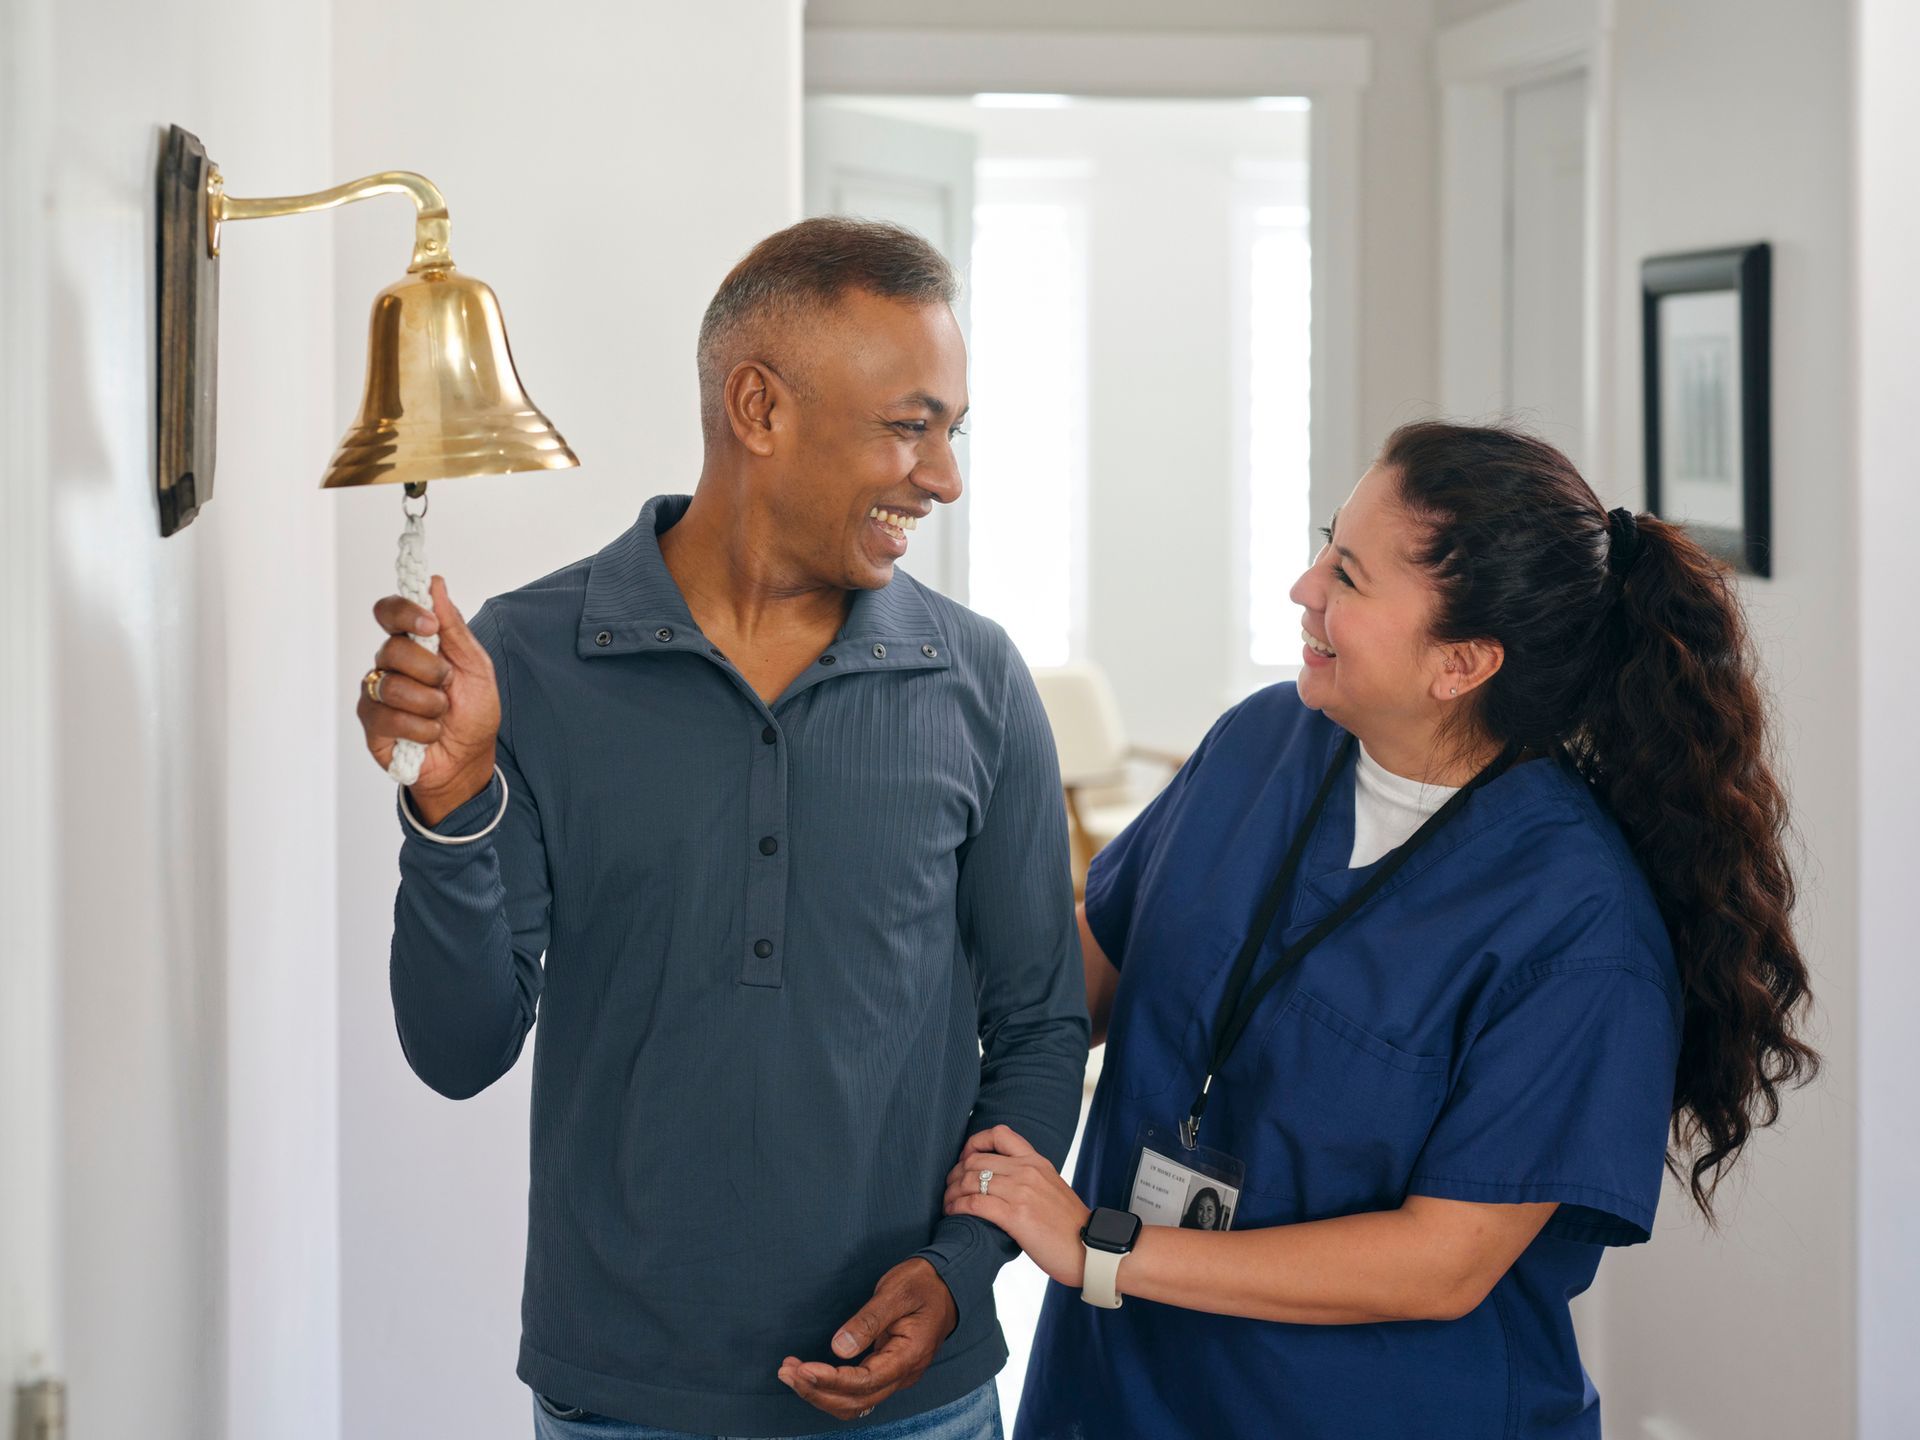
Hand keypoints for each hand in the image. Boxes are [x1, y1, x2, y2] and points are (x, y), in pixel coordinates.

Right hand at [356, 576, 498, 822]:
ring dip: (430, 704)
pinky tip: (429, 734)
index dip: (404, 611)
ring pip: (392, 684)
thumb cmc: (472, 713)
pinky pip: (389, 717)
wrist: (468, 760)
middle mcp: (390, 663)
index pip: (389, 612)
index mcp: (414, 643)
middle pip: (393, 648)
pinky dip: (420, 728)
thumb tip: (434, 584)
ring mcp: (377, 692)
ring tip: (441, 714)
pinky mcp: (371, 723)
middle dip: (431, 670)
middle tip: (447, 685)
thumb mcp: (475, 666)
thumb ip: (453, 626)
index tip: (429, 624)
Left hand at [776, 1257, 956, 1421]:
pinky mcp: (887, 1371)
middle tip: (786, 1371)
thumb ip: (869, 1320)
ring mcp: (897, 1375)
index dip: (831, 1380)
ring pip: (856, 1402)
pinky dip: (831, 1388)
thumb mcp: (897, 1292)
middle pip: (857, 1401)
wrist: (948, 1284)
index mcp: (910, 1355)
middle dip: (818, 1391)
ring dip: (821, 1393)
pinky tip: (810, 1375)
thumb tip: (838, 1348)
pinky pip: (858, 1391)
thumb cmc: (924, 1283)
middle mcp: (904, 1374)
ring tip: (790, 1373)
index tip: (803, 1369)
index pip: (866, 1382)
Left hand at [943, 1125, 1090, 1289]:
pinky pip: (975, 1204)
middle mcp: (1028, 1171)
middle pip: (976, 1159)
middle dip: (954, 1173)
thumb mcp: (1052, 1188)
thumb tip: (1000, 1181)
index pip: (999, 1133)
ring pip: (970, 1180)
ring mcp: (1022, 1192)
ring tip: (947, 1205)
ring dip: (951, 1193)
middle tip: (948, 1189)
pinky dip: (957, 1207)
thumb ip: (1028, 1178)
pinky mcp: (1016, 1216)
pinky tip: (953, 1214)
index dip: (975, 1143)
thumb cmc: (1071, 1226)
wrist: (1092, 1249)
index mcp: (1037, 1161)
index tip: (965, 1160)